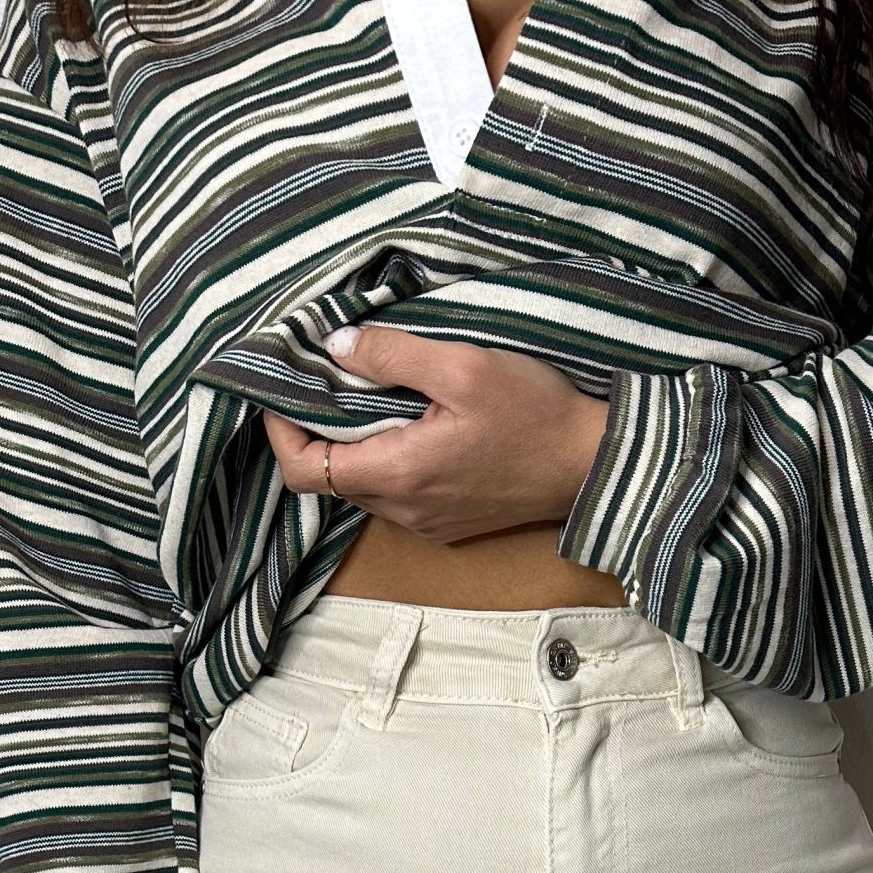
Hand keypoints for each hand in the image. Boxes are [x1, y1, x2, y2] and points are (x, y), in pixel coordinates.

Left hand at [263, 324, 609, 543]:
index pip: (304, 470)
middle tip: (329, 377)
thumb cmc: (534, 413)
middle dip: (318, 429)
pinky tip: (410, 423)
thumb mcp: (462, 365)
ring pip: (361, 486)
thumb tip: (336, 348)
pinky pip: (394, 494)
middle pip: (329, 478)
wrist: (590, 464)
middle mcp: (404, 511)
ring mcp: (426, 523)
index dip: (282, 430)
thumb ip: (393, 355)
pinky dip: (385, 459)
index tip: (288, 389)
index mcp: (399, 474)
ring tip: (371, 394)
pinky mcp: (447, 524)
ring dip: (353, 445)